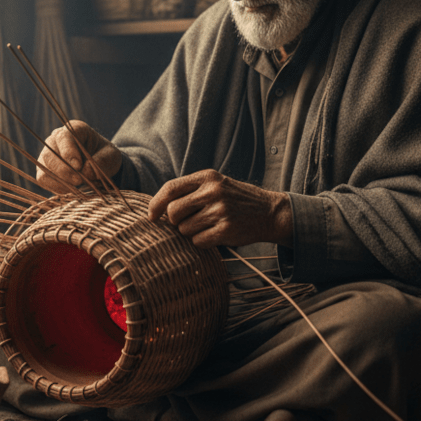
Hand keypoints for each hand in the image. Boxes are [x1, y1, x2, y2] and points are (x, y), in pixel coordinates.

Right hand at [36, 120, 121, 193]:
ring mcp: (47, 154)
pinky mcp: (44, 169)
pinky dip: (56, 187)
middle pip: (50, 154)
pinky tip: (71, 189)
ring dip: (60, 180)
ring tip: (77, 186)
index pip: (64, 137)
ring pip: (45, 168)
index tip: (78, 166)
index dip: (69, 152)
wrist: (99, 164)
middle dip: (64, 170)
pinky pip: (43, 179)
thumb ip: (102, 161)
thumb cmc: (105, 155)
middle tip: (79, 181)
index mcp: (75, 129)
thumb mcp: (111, 156)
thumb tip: (85, 172)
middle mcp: (56, 139)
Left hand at [147, 169, 291, 247]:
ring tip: (208, 226)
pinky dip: (202, 242)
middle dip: (175, 222)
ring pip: (184, 229)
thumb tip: (158, 208)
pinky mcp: (226, 229)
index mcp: (207, 177)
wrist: (269, 212)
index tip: (151, 216)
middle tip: (188, 222)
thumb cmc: (236, 200)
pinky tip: (215, 235)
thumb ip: (190, 191)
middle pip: (173, 212)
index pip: (170, 188)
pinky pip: (198, 242)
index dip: (156, 204)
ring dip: (190, 233)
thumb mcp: (216, 185)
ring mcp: (220, 210)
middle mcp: (212, 191)